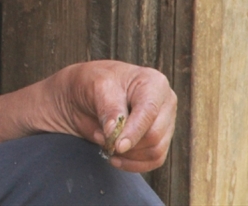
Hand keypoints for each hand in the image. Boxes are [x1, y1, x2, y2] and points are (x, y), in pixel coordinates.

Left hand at [50, 60, 176, 172]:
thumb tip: (114, 132)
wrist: (82, 94)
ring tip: (104, 141)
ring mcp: (164, 123)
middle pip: (155, 136)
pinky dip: (132, 164)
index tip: (117, 146)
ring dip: (127, 154)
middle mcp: (164, 104)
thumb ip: (109, 109)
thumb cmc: (91, 83)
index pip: (149, 113)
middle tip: (100, 137)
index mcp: (154, 83)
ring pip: (155, 151)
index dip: (133, 132)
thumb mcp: (97, 87)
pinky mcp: (158, 140)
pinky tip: (114, 158)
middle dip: (125, 143)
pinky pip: (153, 161)